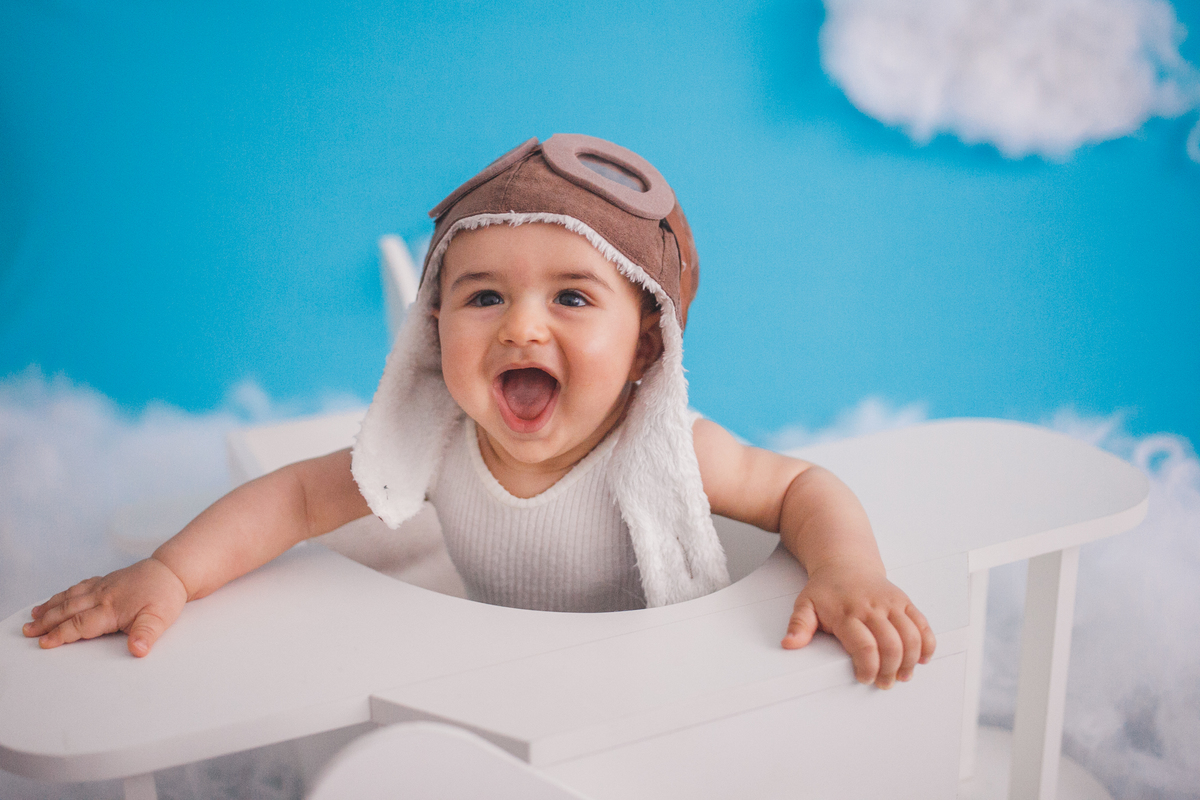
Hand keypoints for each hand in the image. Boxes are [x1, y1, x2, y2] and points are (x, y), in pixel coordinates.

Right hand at [22, 558, 188, 657]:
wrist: (173, 570)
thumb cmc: (166, 595)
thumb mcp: (160, 618)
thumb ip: (146, 635)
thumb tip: (137, 651)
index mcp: (111, 608)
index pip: (80, 625)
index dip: (61, 635)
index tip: (44, 643)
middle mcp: (102, 595)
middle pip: (68, 610)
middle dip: (46, 622)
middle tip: (27, 631)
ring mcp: (103, 586)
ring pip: (70, 597)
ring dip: (50, 607)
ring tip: (33, 615)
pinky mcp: (106, 580)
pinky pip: (79, 586)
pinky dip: (65, 593)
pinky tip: (58, 598)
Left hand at [781, 562, 935, 688]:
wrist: (845, 562)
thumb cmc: (826, 589)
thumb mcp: (805, 604)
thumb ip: (798, 626)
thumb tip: (788, 644)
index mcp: (847, 612)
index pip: (864, 646)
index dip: (868, 668)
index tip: (864, 679)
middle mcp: (872, 607)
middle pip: (891, 645)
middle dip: (891, 670)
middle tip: (885, 683)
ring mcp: (891, 603)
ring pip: (911, 636)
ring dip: (910, 661)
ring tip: (903, 675)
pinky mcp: (904, 601)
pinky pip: (922, 624)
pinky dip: (927, 644)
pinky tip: (922, 658)